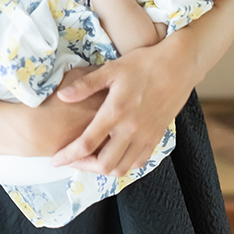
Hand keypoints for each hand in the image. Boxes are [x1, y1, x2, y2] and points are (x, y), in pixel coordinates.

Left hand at [51, 44, 193, 175]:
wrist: (178, 66)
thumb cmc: (143, 64)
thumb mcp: (111, 70)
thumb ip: (86, 85)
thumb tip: (62, 96)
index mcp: (116, 111)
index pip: (87, 143)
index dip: (68, 156)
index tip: (56, 161)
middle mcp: (131, 129)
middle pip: (104, 164)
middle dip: (84, 167)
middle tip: (72, 160)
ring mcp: (146, 136)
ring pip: (122, 168)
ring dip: (103, 169)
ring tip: (91, 159)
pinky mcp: (157, 137)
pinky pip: (138, 162)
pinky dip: (123, 164)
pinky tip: (115, 154)